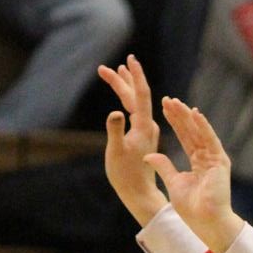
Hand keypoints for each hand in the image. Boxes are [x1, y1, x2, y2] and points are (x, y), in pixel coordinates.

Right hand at [99, 55, 168, 226]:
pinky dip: (127, 101)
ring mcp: (146, 131)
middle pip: (136, 96)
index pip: (141, 94)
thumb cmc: (126, 175)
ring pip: (135, 103)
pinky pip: (135, 113)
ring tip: (115, 72)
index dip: (135, 76)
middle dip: (121, 80)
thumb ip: (115, 131)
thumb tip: (115, 112)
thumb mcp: (116, 152)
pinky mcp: (143, 137)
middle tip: (104, 67)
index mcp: (144, 126)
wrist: (139, 193)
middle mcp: (148, 125)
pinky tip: (124, 100)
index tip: (131, 59)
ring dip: (124, 88)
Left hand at [151, 97, 244, 252]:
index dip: (174, 123)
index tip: (163, 109)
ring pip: (199, 132)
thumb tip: (149, 155)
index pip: (184, 137)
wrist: (205, 221)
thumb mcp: (173, 182)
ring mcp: (214, 158)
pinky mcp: (220, 161)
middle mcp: (207, 157)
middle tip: (167, 99)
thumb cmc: (192, 208)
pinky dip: (203, 127)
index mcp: (197, 162)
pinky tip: (195, 114)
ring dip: (188, 117)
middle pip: (191, 132)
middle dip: (179, 116)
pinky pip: (211, 140)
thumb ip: (164, 166)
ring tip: (176, 102)